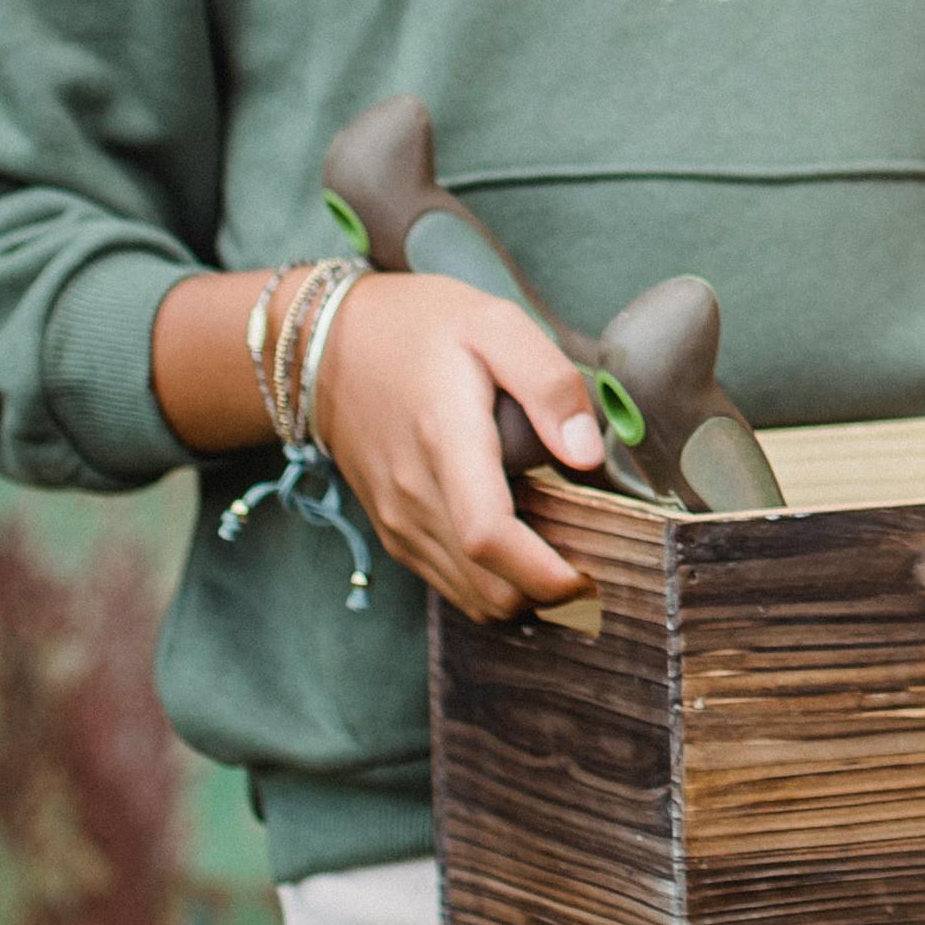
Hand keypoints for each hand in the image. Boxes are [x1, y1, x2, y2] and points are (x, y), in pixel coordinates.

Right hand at [311, 269, 606, 623]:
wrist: (330, 345)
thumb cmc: (422, 329)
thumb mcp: (497, 325)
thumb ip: (549, 385)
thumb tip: (587, 455)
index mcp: (446, 440)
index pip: (489, 537)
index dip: (546, 573)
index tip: (593, 570)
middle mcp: (414, 495)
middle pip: (489, 588)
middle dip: (550, 591)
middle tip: (595, 553)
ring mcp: (398, 520)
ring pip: (472, 598)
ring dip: (524, 591)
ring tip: (562, 544)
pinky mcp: (393, 531)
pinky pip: (451, 584)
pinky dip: (493, 582)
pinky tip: (522, 540)